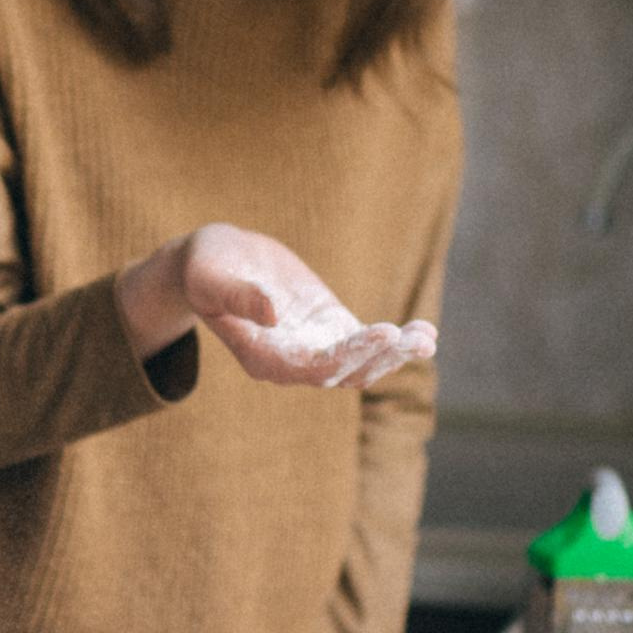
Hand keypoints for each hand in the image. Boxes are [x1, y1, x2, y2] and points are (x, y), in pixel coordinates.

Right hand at [117, 224, 436, 389]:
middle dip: (381, 356)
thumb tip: (273, 315)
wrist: (214, 261)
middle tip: (415, 339)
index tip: (381, 333)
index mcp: (263, 359)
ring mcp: (315, 347)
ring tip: (427, 338)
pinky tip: (425, 332)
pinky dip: (396, 340)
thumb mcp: (212, 278)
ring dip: (396, 353)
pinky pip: (368, 342)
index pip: (312, 368)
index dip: (349, 356)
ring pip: (363, 363)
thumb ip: (239, 297)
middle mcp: (292, 362)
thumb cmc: (205, 269)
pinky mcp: (330, 327)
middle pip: (345, 372)